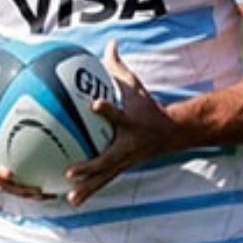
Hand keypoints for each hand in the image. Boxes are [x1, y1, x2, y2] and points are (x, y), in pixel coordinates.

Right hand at [0, 118, 53, 199]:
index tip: (9, 173)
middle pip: (6, 187)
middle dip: (20, 189)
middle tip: (37, 190)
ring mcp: (1, 181)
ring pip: (16, 191)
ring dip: (30, 194)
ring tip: (48, 194)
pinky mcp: (10, 182)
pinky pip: (22, 189)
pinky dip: (35, 192)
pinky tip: (51, 192)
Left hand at [64, 40, 177, 206]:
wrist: (171, 134)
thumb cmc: (147, 107)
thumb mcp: (135, 86)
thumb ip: (118, 67)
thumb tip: (111, 42)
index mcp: (130, 122)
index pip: (118, 114)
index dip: (107, 109)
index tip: (94, 103)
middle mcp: (127, 145)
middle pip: (108, 158)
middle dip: (91, 165)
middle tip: (71, 170)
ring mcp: (125, 160)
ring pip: (105, 177)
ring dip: (88, 188)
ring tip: (70, 198)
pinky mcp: (122, 169)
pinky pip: (103, 181)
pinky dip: (89, 191)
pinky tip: (70, 201)